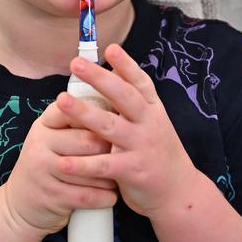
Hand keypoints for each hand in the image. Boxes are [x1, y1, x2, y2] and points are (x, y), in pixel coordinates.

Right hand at [0, 100, 118, 236]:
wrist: (20, 204)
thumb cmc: (49, 165)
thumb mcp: (52, 138)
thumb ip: (75, 122)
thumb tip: (117, 107)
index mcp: (44, 124)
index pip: (74, 110)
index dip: (98, 116)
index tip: (115, 122)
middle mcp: (40, 143)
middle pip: (89, 141)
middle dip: (111, 150)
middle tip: (124, 155)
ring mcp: (43, 170)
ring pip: (91, 170)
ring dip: (111, 177)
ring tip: (118, 177)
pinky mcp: (51, 196)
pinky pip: (87, 195)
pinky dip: (104, 197)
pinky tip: (111, 195)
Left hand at [55, 44, 195, 218]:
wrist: (180, 192)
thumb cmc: (157, 153)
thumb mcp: (152, 123)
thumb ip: (134, 102)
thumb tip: (110, 72)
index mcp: (153, 110)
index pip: (140, 82)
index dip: (126, 65)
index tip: (110, 48)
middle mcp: (149, 124)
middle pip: (123, 97)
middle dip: (99, 79)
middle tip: (76, 64)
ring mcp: (142, 146)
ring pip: (110, 126)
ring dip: (84, 113)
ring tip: (61, 101)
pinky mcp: (133, 171)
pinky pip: (104, 165)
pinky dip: (82, 164)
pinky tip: (62, 162)